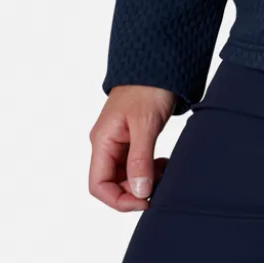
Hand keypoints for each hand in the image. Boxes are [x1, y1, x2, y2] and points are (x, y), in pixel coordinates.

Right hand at [88, 85, 176, 210]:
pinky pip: (135, 164)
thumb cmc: (148, 87)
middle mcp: (106, 144)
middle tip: (160, 185)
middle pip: (112, 183)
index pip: (99, 185)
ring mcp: (119, 142)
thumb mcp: (145, 124)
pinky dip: (149, 170)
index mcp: (102, 141)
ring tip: (164, 172)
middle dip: (134, 191)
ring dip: (143, 181)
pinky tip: (163, 164)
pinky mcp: (132, 138)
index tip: (145, 200)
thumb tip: (139, 192)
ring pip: (125, 176)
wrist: (159, 63)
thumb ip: (140, 159)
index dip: (119, 199)